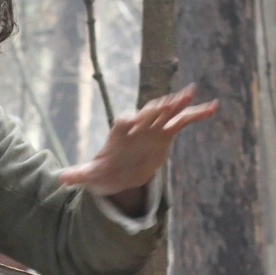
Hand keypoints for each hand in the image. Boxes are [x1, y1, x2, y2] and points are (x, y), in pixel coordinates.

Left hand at [59, 86, 217, 209]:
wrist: (117, 174)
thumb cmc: (103, 171)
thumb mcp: (91, 175)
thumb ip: (79, 175)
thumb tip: (62, 178)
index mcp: (120, 130)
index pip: (128, 121)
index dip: (135, 121)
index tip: (140, 122)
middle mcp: (138, 124)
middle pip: (151, 112)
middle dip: (162, 106)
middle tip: (175, 99)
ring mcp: (154, 128)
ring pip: (170, 113)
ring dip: (182, 104)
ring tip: (197, 96)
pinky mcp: (166, 134)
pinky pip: (183, 121)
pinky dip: (197, 114)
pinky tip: (213, 107)